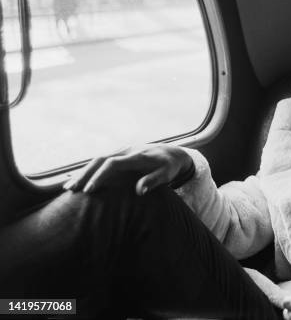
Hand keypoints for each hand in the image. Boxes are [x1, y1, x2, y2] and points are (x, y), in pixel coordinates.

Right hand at [62, 144, 193, 194]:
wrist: (172, 152)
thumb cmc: (169, 166)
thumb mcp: (167, 174)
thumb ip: (154, 181)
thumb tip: (139, 190)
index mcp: (137, 156)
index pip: (113, 164)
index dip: (100, 176)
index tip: (89, 190)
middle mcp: (126, 151)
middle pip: (100, 160)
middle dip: (84, 174)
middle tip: (71, 190)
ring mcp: (121, 151)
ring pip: (97, 159)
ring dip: (83, 172)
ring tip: (68, 188)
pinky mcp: (118, 154)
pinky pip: (100, 161)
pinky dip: (88, 170)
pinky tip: (77, 180)